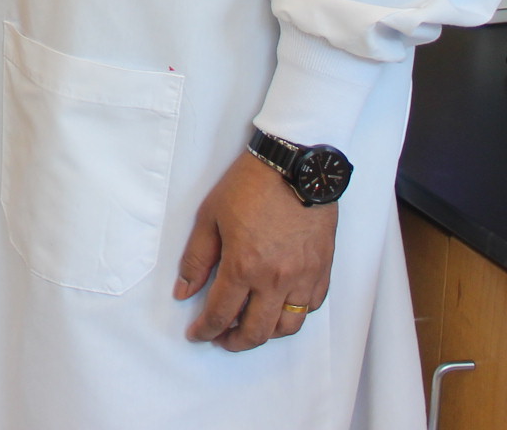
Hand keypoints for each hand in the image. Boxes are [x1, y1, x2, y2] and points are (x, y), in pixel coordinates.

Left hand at [173, 152, 337, 350]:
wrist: (294, 164)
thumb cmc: (251, 185)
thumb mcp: (210, 216)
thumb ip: (196, 259)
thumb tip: (184, 292)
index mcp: (244, 267)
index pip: (221, 315)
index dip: (205, 330)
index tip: (197, 333)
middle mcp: (276, 279)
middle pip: (256, 332)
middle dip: (234, 342)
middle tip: (222, 337)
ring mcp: (303, 276)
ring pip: (287, 327)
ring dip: (266, 333)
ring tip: (250, 325)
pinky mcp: (322, 268)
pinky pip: (311, 307)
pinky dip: (294, 315)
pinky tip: (280, 306)